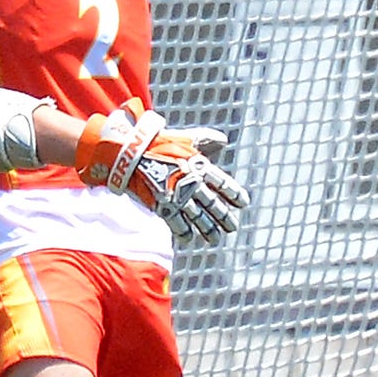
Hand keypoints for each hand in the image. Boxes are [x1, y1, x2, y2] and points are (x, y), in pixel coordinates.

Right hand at [75, 110, 247, 244]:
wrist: (134, 152)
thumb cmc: (161, 142)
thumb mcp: (188, 137)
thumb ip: (207, 140)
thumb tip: (223, 141)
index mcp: (201, 166)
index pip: (223, 184)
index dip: (234, 194)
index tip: (243, 203)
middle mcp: (193, 184)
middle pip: (213, 205)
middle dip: (224, 217)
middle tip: (232, 227)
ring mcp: (178, 196)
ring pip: (198, 218)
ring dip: (208, 229)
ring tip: (215, 238)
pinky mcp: (163, 205)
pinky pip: (177, 223)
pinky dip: (183, 232)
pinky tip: (189, 239)